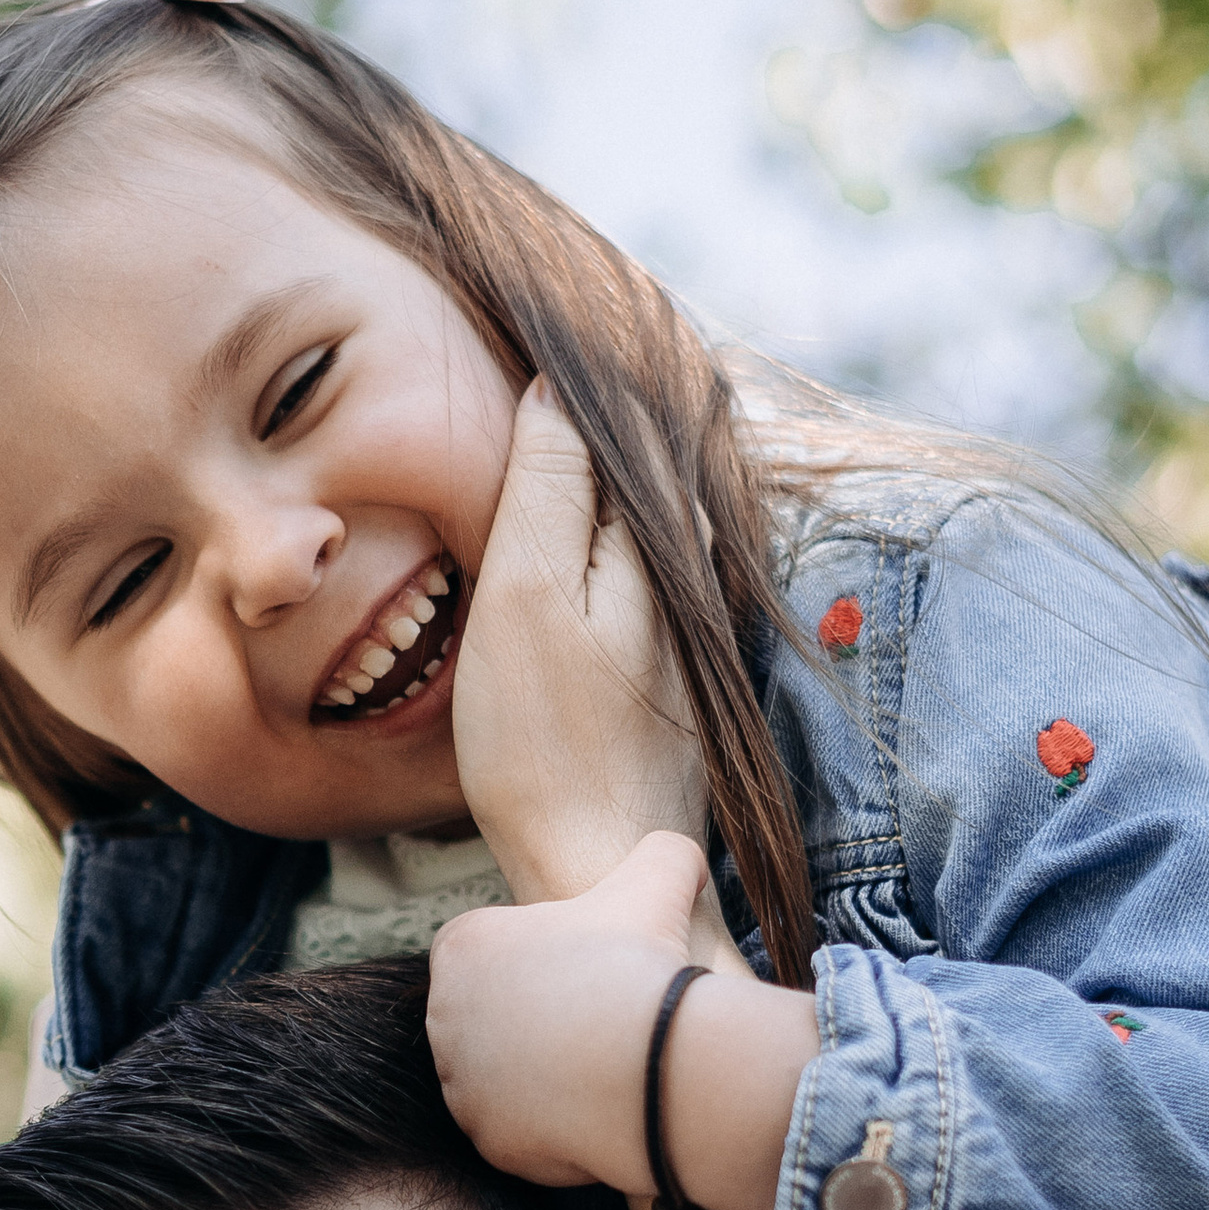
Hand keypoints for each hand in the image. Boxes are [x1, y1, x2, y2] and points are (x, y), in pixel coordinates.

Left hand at [428, 831, 811, 1209]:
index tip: (583, 970)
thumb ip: (663, 852)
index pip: (488, 949)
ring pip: (501, 1077)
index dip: (539, 959)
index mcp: (462, 947)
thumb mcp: (659, 876)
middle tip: (595, 1023)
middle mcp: (444, 1016)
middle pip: (489, 1016)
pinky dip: (552, 1126)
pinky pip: (517, 1132)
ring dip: (539, 1074)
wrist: (649, 1062)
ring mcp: (460, 1084)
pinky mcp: (486, 1138)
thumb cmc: (640, 963)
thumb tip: (680, 854)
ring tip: (599, 1069)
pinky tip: (596, 1111)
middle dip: (533, 1019)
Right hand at [453, 381, 709, 900]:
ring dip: (640, 482)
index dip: (589, 383)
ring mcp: (683, 645)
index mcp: (647, 547)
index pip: (623, 431)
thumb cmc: (541, 740)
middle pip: (655, 478)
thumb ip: (544, 489)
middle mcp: (681, 586)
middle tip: (587, 365)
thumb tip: (558, 392)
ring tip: (603, 434)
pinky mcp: (676, 695)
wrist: (601, 872)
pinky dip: (640, 549)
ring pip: (664, 535)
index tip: (554, 336)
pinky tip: (617, 553)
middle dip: (625, 425)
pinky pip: (661, 590)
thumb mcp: (525, 597)